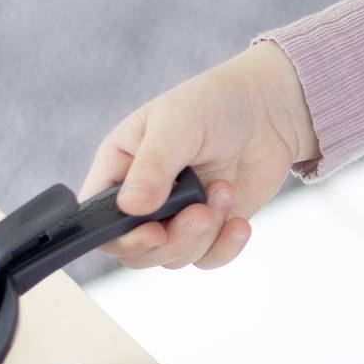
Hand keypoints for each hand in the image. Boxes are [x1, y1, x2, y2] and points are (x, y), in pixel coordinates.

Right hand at [78, 41, 317, 269]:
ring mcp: (174, 217)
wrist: (266, 111)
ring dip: (204, 233)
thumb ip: (153, 166)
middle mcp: (141, 199)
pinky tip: (240, 222)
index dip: (120, 237)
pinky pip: (207, 260)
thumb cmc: (212, 104)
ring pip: (174, 257)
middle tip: (202, 212)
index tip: (154, 231)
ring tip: (225, 190)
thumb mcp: (177, 124)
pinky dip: (225, 247)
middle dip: (173, 239)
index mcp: (119, 169)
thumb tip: (131, 208)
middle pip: (136, 251)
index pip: (98, 220)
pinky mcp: (208, 229)